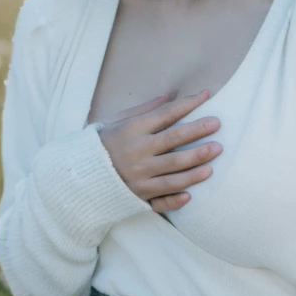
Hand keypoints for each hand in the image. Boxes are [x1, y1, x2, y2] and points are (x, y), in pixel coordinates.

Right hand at [97, 90, 222, 212]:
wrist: (78, 176)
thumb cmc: (102, 144)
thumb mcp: (118, 122)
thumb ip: (145, 110)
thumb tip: (171, 96)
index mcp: (132, 131)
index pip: (165, 115)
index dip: (187, 104)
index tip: (206, 96)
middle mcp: (137, 153)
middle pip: (173, 141)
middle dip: (198, 131)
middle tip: (217, 125)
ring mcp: (139, 177)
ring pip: (174, 172)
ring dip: (196, 165)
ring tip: (214, 156)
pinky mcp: (138, 197)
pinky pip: (161, 200)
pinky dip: (175, 199)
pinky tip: (191, 195)